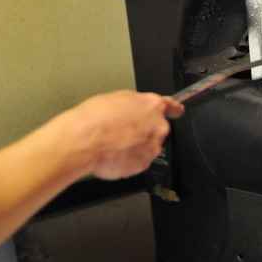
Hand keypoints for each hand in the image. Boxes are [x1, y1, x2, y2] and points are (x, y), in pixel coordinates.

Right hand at [60, 90, 184, 179]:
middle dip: (144, 131)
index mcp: (152, 106)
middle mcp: (157, 127)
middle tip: (122, 132)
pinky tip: (113, 154)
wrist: (83, 141)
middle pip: (157, 129)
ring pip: (147, 146)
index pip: (171, 107)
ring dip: (135, 146)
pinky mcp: (143, 164)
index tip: (178, 111)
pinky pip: (138, 161)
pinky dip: (128, 159)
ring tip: (113, 143)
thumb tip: (136, 109)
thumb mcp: (116, 98)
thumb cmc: (94, 119)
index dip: (174, 109)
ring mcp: (151, 147)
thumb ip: (135, 104)